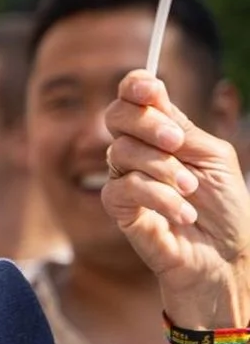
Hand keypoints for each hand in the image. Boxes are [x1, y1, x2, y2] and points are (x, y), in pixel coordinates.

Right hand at [102, 68, 249, 330]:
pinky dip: (158, 197)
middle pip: (116, 116)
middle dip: (147, 124)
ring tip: (191, 191)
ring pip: (120, 151)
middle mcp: (140, 151)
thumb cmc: (226, 208)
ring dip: (163, 169)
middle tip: (177, 142)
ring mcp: (127, 179)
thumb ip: (184, 128)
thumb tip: (153, 98)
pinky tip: (183, 213)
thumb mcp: (214, 157)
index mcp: (163, 132)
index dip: (136, 86)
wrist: (226, 257)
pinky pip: (123, 188)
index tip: (152, 90)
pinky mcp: (120, 210)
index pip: (134, 97)